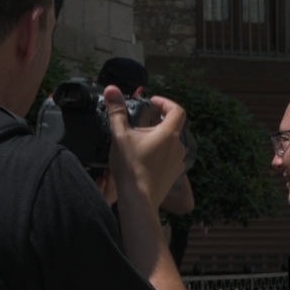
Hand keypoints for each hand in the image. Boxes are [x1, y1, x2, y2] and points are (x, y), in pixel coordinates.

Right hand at [105, 87, 187, 207]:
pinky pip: (169, 158)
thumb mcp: (120, 135)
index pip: (177, 110)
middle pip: (172, 127)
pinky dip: (159, 154)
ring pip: (170, 144)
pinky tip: (144, 160)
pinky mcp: (175, 174)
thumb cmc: (130, 167)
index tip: (153, 102)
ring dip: (157, 139)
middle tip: (139, 125)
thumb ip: (116, 111)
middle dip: (156, 123)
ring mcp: (178, 162)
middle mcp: (178, 147)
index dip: (165, 103)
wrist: (139, 200)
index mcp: (169, 134)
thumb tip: (111, 89)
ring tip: (138, 143)